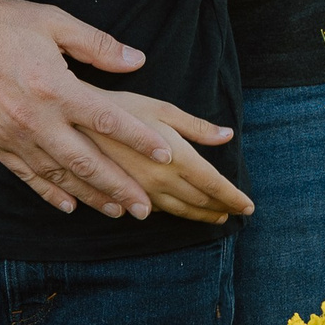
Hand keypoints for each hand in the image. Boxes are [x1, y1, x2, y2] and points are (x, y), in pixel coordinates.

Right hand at [0, 0, 158, 217]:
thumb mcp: (53, 21)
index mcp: (55, 87)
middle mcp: (34, 118)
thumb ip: (97, 44)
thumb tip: (138, 61)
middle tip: (146, 206)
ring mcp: (11, 135)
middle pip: (88, 162)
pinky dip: (50, 193)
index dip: (140, 140)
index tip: (167, 155)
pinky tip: (69, 205)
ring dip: (91, 196)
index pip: (109, 121)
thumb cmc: (0, 21)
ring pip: (59, 175)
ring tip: (117, 211)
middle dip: (120, 187)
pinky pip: (27, 175)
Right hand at [81, 90, 252, 223]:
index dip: (234, 197)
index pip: (215, 185)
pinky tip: (173, 210)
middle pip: (199, 202)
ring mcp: (141, 192)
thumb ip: (197, 127)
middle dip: (220, 208)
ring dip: (199, 216)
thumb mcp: (162, 109)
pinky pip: (153, 212)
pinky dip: (170, 213)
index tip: (249, 206)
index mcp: (177, 158)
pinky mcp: (124, 196)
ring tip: (213, 216)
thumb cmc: (121, 107)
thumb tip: (228, 135)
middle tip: (233, 212)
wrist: (76, 123)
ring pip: (177, 212)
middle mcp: (161, 181)